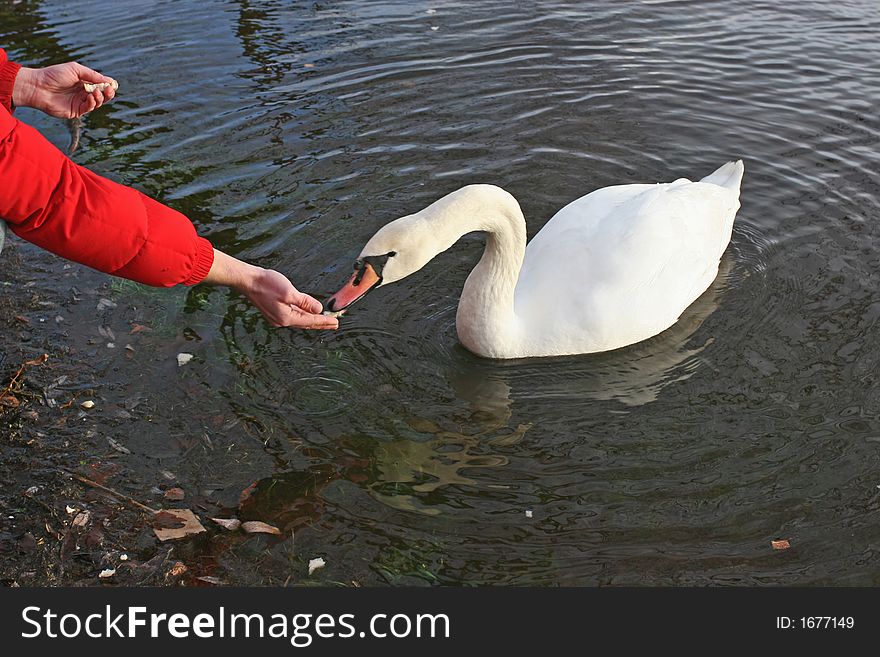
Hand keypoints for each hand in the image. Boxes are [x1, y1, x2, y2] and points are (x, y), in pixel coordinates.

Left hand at [12, 62, 116, 118]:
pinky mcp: (76, 111)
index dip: (107, 85)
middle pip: (102, 96)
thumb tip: (109, 80)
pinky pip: (89, 108)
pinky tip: (90, 97)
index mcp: (83, 82)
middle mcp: (83, 93)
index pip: (100, 85)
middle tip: (109, 90)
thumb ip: (92, 74)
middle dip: (108, 93)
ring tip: (96, 92)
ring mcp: (79, 103)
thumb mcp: (75, 69)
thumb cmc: (54, 75)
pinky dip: (92, 103)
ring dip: (100, 98)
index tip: (112, 84)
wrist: (38, 87)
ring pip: (97, 103)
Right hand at [202, 249, 337, 329]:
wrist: (247, 280)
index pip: (311, 321)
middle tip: (334, 324)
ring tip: (324, 320)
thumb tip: (318, 310)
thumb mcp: (289, 292)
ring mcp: (277, 317)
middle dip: (321, 323)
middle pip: (306, 323)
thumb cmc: (266, 284)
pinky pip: (293, 315)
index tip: (336, 322)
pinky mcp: (274, 311)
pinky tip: (307, 313)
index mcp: (286, 318)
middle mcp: (281, 321)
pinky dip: (303, 314)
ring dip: (312, 319)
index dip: (325, 321)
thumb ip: (305, 302)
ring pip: (300, 319)